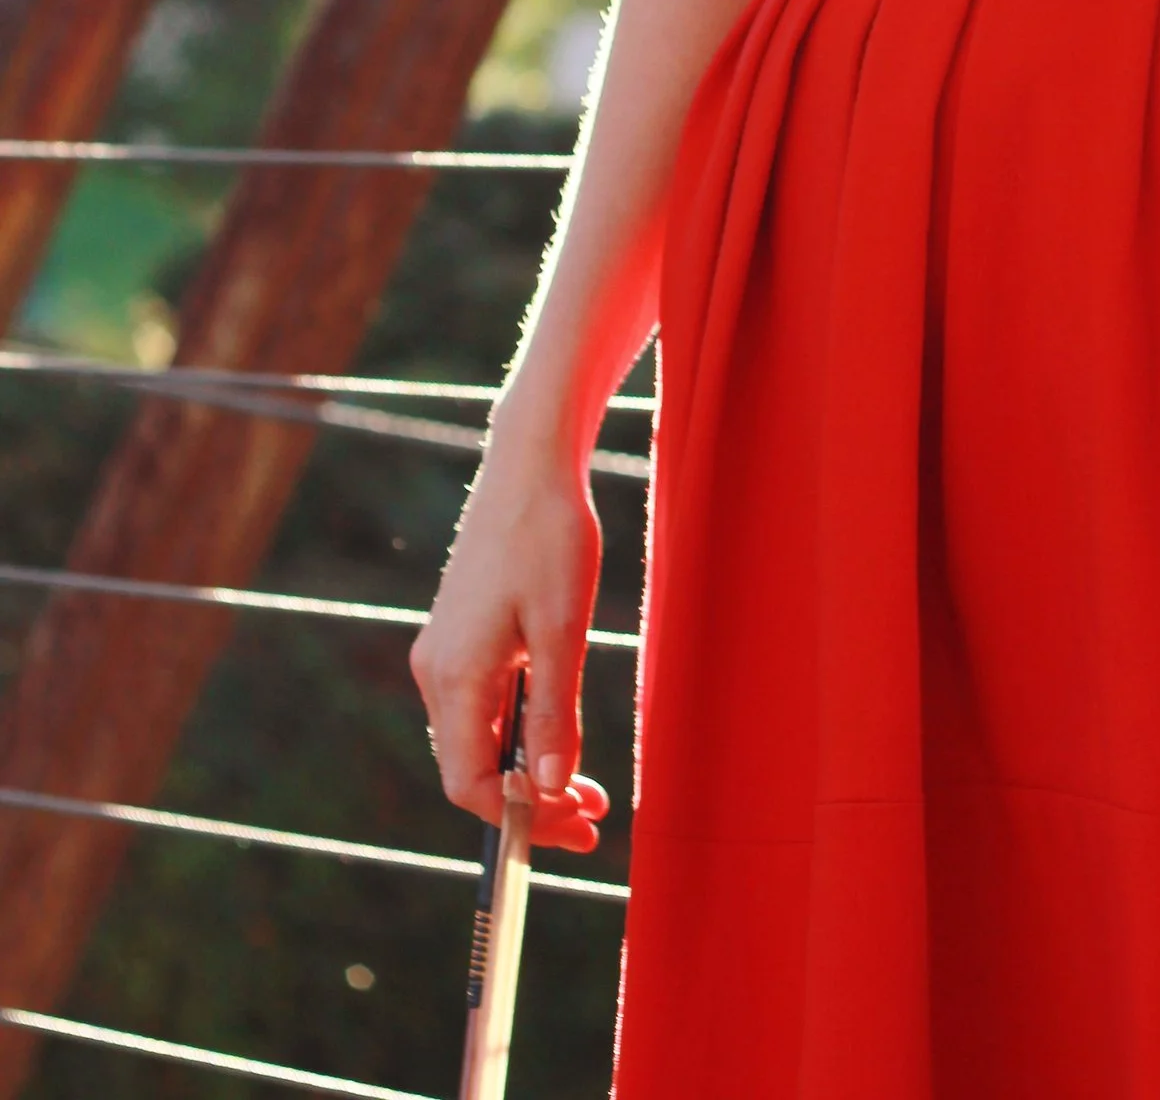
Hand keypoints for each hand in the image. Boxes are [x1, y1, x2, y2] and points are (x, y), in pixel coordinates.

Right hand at [412, 426, 610, 853]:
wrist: (530, 465)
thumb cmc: (550, 536)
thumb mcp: (563, 630)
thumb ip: (554, 714)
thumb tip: (548, 790)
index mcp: (455, 675)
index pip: (470, 785)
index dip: (521, 818)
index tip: (577, 825)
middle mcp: (437, 672)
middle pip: (472, 771)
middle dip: (532, 802)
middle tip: (594, 815)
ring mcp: (443, 654)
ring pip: (478, 742)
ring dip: (528, 772)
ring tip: (588, 787)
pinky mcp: (459, 637)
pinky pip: (482, 708)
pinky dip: (519, 736)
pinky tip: (558, 737)